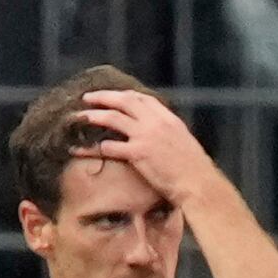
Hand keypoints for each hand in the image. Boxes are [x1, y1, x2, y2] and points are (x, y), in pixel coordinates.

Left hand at [74, 87, 223, 206]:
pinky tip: (81, 150)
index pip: (142, 98)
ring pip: (114, 118)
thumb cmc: (192, 169)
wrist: (197, 182)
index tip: (112, 95)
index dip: (124, 95)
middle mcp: (156, 122)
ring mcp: (146, 136)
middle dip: (104, 97)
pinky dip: (93, 148)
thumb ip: (168, 133)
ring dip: (94, 115)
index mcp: (168, 118)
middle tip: (87, 98)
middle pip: (125, 101)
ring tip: (79, 117)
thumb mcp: (182, 142)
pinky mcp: (138, 154)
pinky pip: (110, 147)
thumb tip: (159, 135)